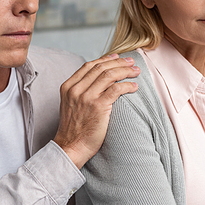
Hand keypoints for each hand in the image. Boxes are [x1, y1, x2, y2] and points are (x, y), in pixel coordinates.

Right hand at [54, 54, 139, 168]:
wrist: (71, 147)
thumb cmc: (74, 129)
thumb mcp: (71, 104)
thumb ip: (81, 91)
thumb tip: (99, 80)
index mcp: (68, 86)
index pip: (89, 65)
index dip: (105, 59)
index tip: (117, 57)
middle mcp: (76, 89)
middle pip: (101, 67)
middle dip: (119, 62)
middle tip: (132, 62)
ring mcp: (86, 97)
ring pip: (109, 75)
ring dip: (125, 71)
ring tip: (136, 72)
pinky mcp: (98, 106)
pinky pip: (116, 89)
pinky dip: (127, 85)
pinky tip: (134, 87)